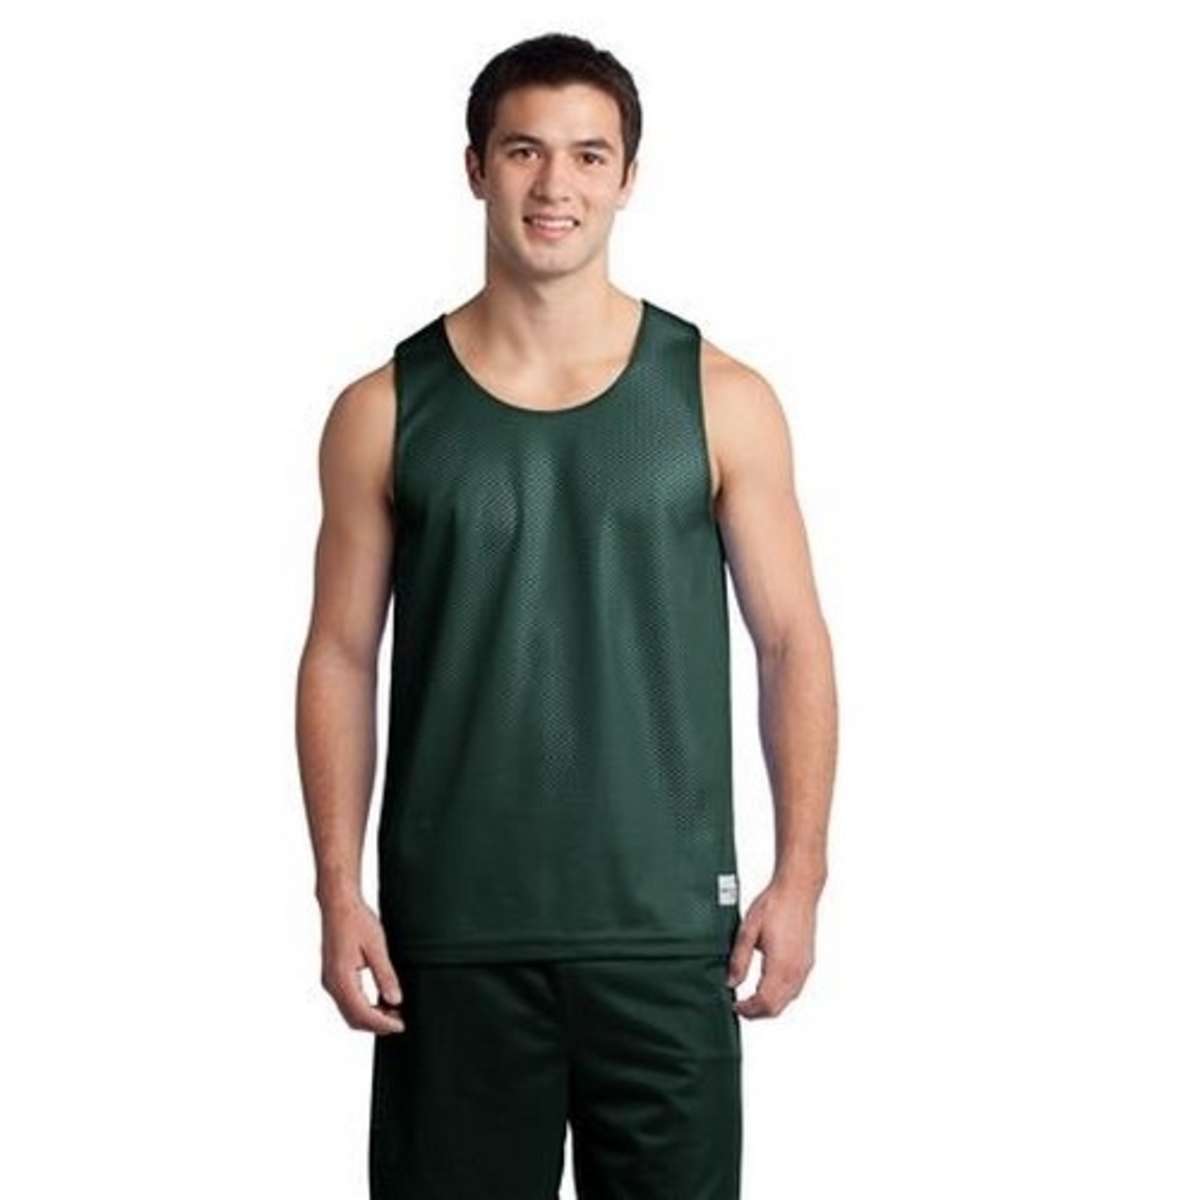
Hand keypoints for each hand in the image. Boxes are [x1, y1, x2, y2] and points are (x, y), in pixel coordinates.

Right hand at [319, 893, 405, 1034]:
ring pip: (349, 1012)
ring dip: (370, 1017)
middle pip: (353, 1018)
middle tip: (400, 1021)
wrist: (338, 904)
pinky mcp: (332, 976)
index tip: (401, 1026)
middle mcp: (331, 984)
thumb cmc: (357, 920)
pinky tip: (379, 1000)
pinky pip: (346, 1000)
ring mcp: (329, 981)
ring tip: (393, 1011)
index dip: (383, 1023)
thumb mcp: (377, 947)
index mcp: (341, 979)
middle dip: (376, 1024)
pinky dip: (362, 1007)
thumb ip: (385, 975)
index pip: (362, 1013)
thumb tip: (395, 1001)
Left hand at [726, 878, 817, 1018]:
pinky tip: (767, 986)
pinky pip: (795, 989)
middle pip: (777, 1008)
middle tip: (739, 1006)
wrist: (798, 890)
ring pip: (788, 1001)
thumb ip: (739, 960)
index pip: (765, 1004)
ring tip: (750, 998)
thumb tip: (731, 983)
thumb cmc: (774, 905)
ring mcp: (804, 968)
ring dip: (769, 1005)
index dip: (748, 1010)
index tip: (734, 1006)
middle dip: (757, 1012)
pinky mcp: (807, 962)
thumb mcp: (747, 931)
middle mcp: (796, 971)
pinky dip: (780, 996)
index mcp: (780, 965)